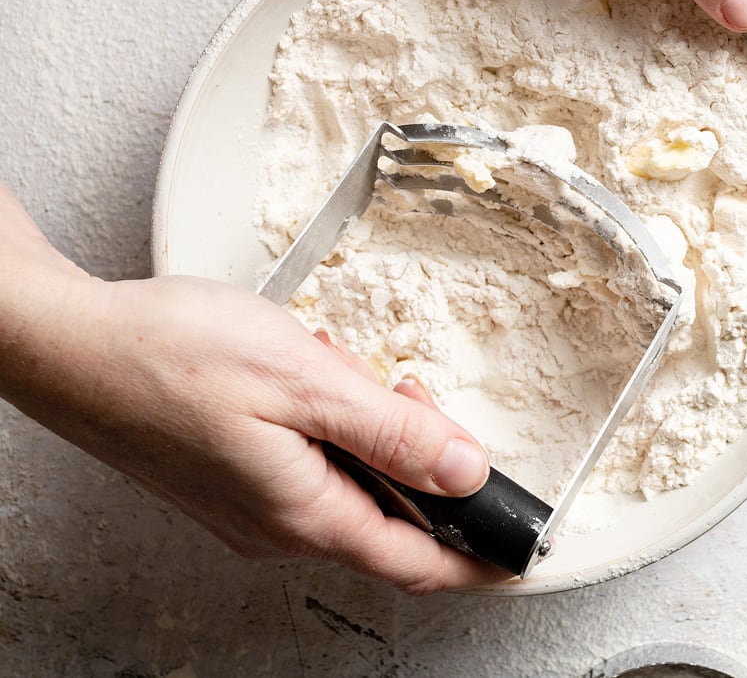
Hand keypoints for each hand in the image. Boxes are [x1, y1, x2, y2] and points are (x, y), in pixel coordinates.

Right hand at [0, 187, 504, 593]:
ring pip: (348, 480)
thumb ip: (393, 433)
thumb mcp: (305, 382)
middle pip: (387, 514)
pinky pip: (309, 462)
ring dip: (364, 426)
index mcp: (303, 513)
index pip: (417, 560)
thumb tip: (464, 470)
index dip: (477, 556)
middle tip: (405, 394)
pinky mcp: (230, 478)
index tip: (518, 549)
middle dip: (415, 456)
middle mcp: (276, 525)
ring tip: (335, 371)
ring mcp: (249, 505)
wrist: (70, 343)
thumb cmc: (168, 354)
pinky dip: (326, 420)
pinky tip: (299, 376)